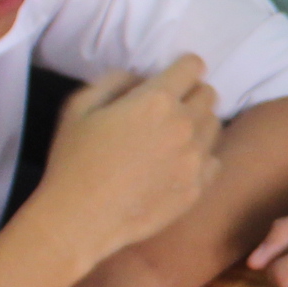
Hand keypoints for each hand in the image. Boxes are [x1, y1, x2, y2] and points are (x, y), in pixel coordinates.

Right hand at [31, 58, 221, 262]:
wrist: (80, 219)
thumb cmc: (73, 160)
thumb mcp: (80, 106)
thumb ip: (115, 81)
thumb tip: (141, 78)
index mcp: (157, 100)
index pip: (193, 66)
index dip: (183, 67)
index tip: (174, 75)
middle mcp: (185, 125)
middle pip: (209, 94)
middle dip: (192, 93)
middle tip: (170, 106)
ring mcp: (195, 159)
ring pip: (214, 126)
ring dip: (199, 123)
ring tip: (173, 135)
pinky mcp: (198, 188)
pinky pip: (214, 160)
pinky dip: (201, 156)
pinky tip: (178, 163)